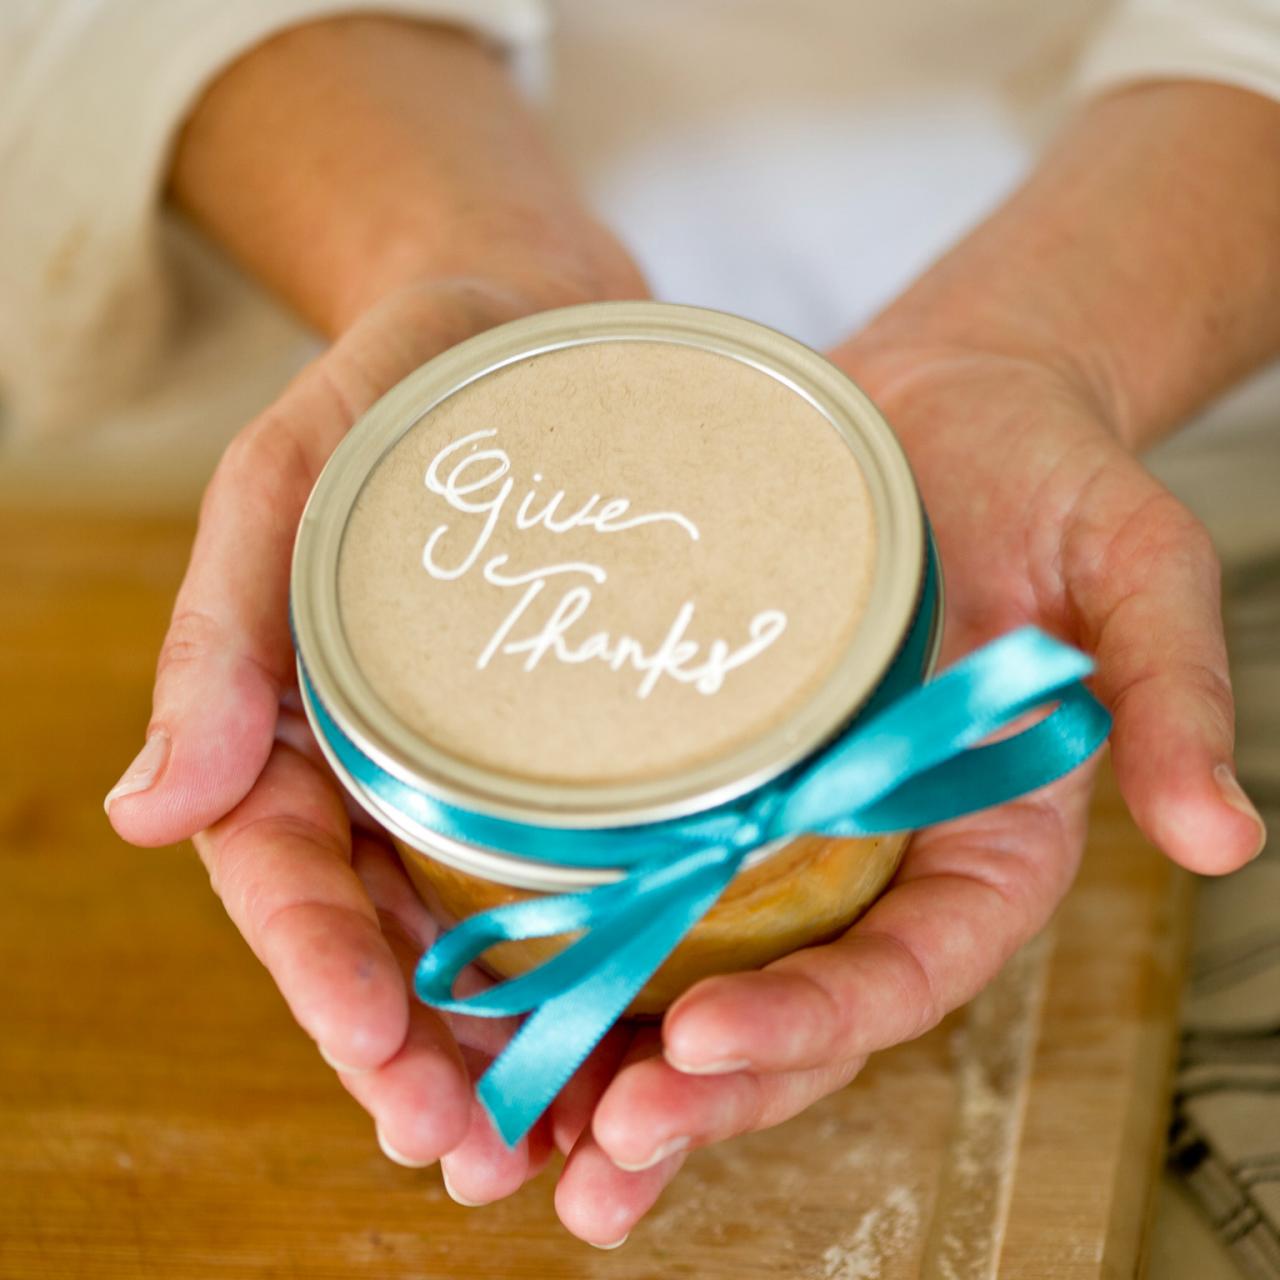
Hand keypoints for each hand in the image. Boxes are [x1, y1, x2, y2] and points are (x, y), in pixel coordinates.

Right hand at [102, 276, 659, 1239]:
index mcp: (291, 722)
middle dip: (418, 1057)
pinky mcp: (572, 747)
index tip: (381, 1057)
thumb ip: (221, 632)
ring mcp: (477, 767)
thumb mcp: (295, 474)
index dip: (321, 978)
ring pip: (476, 938)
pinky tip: (640, 1032)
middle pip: (382, 940)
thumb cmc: (403, 382)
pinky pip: (575, 873)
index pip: (284, 879)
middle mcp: (380, 767)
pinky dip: (595, 966)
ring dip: (510, 1050)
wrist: (534, 319)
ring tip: (564, 1145)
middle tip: (481, 1155)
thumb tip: (138, 814)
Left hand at [558, 342, 1265, 1242]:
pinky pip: (644, 873)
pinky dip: (582, 947)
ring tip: (531, 1139)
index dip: (820, 1020)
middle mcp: (875, 853)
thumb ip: (1173, 693)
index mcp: (982, 837)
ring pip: (706, 973)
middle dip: (706, 1092)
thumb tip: (1224, 835)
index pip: (911, 966)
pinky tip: (497, 999)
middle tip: (602, 1151)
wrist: (941, 407)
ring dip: (625, 1063)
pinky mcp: (709, 768)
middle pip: (796, 1008)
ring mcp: (785, 818)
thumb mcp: (1134, 567)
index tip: (709, 1041)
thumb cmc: (1047, 479)